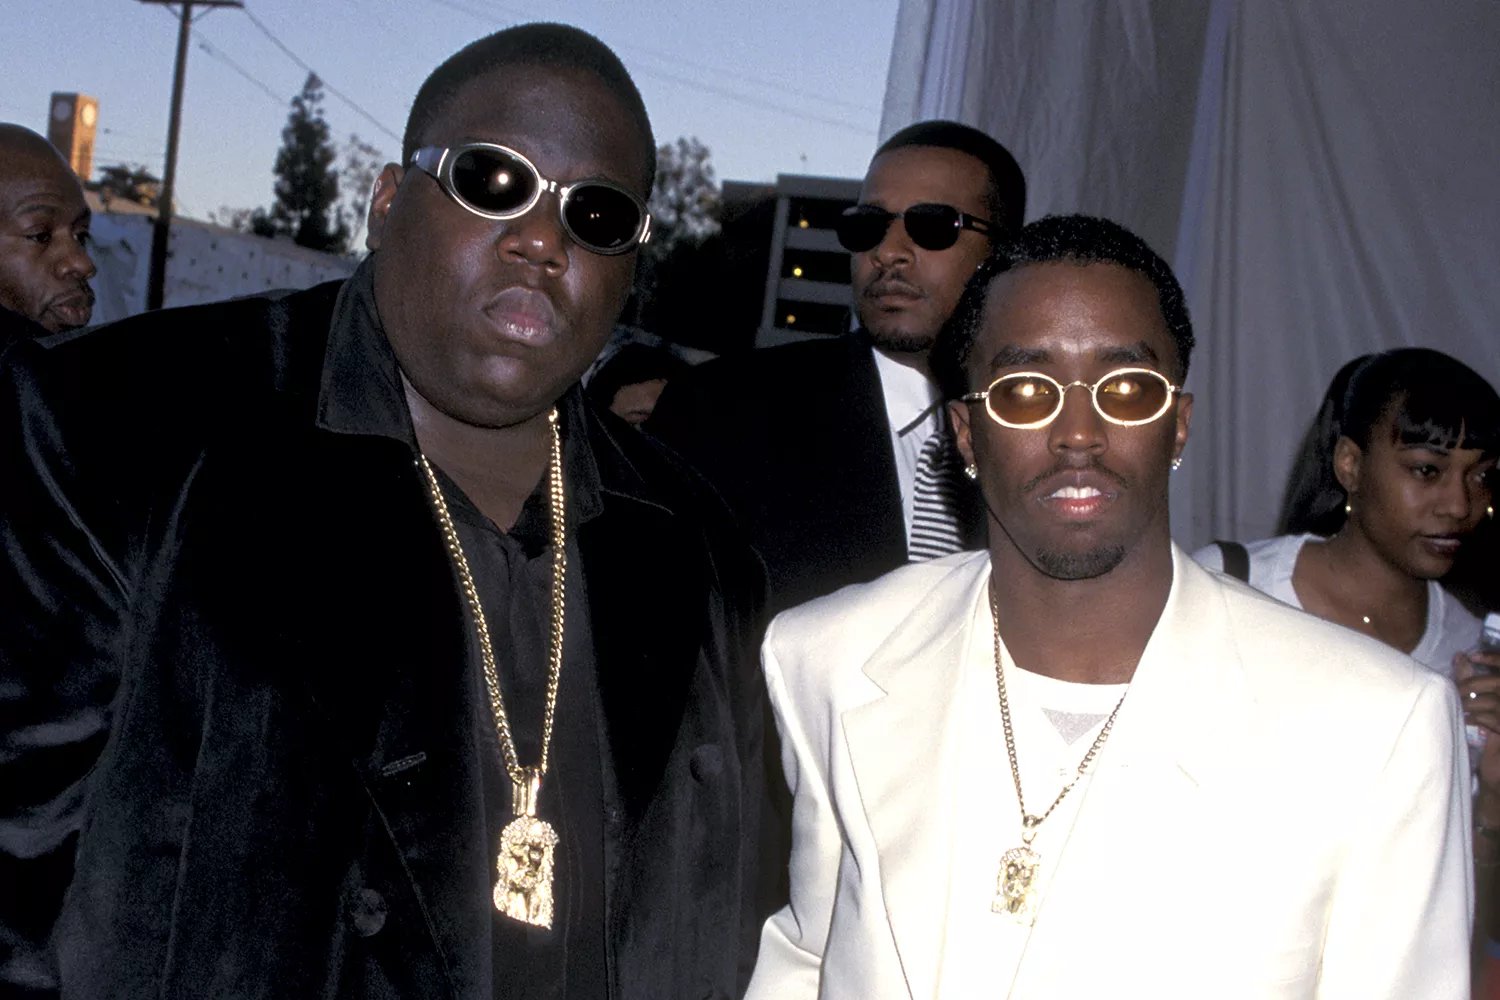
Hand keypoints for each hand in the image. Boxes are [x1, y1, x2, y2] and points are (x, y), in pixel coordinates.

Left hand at [1457, 650, 1499, 805]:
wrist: (1497, 771)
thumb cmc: (1488, 732)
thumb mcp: (1481, 703)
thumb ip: (1472, 679)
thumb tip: (1460, 655)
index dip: (1494, 658)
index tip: (1473, 656)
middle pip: (1497, 683)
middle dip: (1472, 685)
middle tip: (1456, 693)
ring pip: (1492, 701)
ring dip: (1470, 703)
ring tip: (1459, 709)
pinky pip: (1492, 719)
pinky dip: (1476, 718)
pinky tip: (1467, 721)